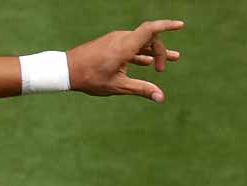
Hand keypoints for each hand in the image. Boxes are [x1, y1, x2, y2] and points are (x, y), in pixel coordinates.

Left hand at [67, 19, 184, 102]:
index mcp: (125, 46)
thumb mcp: (118, 86)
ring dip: (154, 52)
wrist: (66, 70)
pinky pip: (131, 46)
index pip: (151, 29)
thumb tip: (161, 97)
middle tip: (162, 70)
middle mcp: (121, 39)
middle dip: (160, 52)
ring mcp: (115, 40)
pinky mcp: (110, 44)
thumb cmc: (90, 78)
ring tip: (171, 61)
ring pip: (140, 43)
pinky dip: (141, 54)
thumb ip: (141, 89)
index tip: (180, 25)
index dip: (167, 25)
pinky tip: (147, 62)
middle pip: (149, 38)